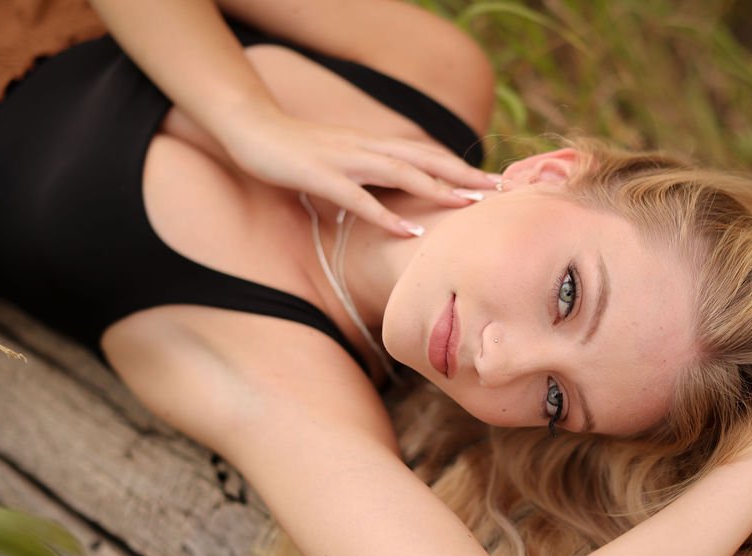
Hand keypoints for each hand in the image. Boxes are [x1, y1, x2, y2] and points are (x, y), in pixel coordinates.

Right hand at [221, 104, 497, 236]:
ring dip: (436, 189)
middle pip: (426, 158)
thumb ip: (368, 176)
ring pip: (401, 172)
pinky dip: (385, 215)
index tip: (492, 180)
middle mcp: (367, 148)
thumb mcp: (341, 162)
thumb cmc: (296, 149)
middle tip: (499, 189)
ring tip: (468, 205)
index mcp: (373, 145)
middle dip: (464, 174)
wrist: (252, 128)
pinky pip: (359, 199)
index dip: (460, 166)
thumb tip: (392, 199)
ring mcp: (346, 161)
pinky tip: (408, 231)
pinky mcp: (322, 176)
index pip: (426, 153)